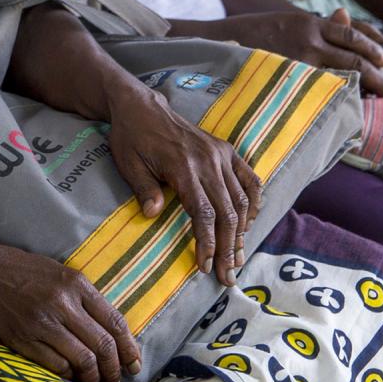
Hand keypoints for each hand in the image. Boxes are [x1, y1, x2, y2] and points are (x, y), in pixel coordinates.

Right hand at [0, 239, 141, 381]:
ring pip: (83, 360)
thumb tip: (107, 329)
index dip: (129, 348)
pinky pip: (57, 366)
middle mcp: (62, 303)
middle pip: (103, 345)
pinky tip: (72, 379)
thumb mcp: (55, 272)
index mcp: (75, 283)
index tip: (134, 364)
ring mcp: (42, 323)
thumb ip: (81, 297)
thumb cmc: (15, 268)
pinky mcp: (23, 340)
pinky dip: (70, 377)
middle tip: (116, 380)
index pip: (114, 322)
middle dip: (115, 369)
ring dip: (94, 378)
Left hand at [106, 85, 261, 285]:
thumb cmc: (131, 138)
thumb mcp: (129, 164)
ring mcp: (220, 154)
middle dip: (228, 248)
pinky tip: (250, 222)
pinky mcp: (225, 149)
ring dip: (242, 232)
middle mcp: (207, 161)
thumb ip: (144, 190)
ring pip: (241, 199)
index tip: (204, 266)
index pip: (203, 214)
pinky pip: (249, 178)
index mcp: (183, 167)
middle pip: (227, 212)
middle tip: (226, 276)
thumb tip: (152, 216)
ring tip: (237, 257)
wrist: (141, 106)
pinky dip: (253, 202)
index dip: (207, 243)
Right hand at [222, 7, 382, 94]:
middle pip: (354, 54)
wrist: (217, 43)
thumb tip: (345, 14)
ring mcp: (298, 58)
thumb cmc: (252, 34)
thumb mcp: (286, 21)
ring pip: (344, 73)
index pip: (352, 32)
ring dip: (366, 87)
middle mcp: (307, 37)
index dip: (375, 44)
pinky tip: (350, 106)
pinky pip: (323, 89)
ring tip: (378, 99)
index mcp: (308, 21)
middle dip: (377, 73)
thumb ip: (316, 25)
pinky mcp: (289, 77)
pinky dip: (341, 97)